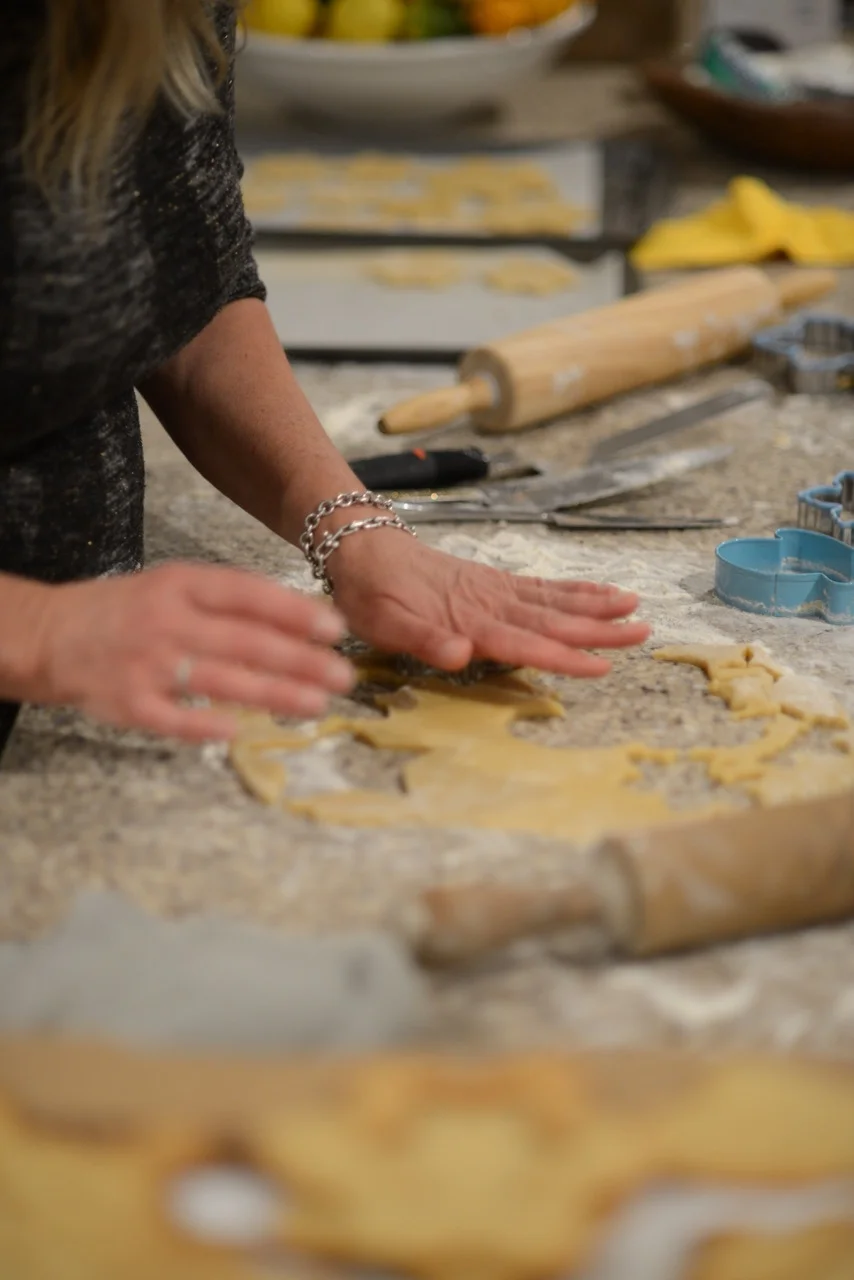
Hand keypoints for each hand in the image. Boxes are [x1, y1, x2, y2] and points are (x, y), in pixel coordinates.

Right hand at [36, 563, 354, 740]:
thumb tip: (304, 618)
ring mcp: (147, 663)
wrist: (55, 634)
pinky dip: (204, 724)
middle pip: (244, 641)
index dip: (294, 612)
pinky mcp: (128, 704)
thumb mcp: (176, 587)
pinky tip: (239, 730)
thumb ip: (231, 601)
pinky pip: (172, 717)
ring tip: (316, 704)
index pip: (247, 595)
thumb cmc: (131, 611)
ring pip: (220, 680)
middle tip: (342, 676)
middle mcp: (166, 620)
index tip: (335, 629)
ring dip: (273, 693)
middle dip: (300, 660)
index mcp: (181, 585)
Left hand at [332, 531, 649, 676]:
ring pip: (555, 601)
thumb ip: (424, 639)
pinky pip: (543, 587)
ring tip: (636, 611)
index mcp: (469, 621)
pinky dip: (575, 590)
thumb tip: (461, 655)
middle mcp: (491, 604)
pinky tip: (601, 593)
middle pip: (554, 620)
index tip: (601, 665)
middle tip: (643, 633)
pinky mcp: (495, 581)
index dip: (564, 656)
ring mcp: (496, 590)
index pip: (525, 643)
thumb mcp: (384, 623)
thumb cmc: (371, 593)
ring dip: (596, 607)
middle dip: (599, 629)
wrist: (362, 547)